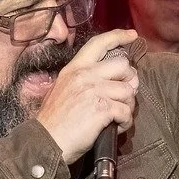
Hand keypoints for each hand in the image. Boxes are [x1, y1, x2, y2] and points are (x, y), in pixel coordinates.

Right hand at [35, 29, 138, 162]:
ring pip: (128, 91)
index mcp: (74, 69)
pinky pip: (126, 111)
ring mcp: (94, 91)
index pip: (98, 43)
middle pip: (123, 66)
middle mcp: (84, 75)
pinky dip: (126, 122)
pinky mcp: (102, 109)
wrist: (46, 142)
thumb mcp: (62, 90)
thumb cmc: (53, 122)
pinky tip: (117, 127)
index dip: (118, 36)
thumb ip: (81, 81)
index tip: (132, 36)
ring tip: (118, 117)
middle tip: (125, 95)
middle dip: (130, 81)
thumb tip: (106, 81)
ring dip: (128, 106)